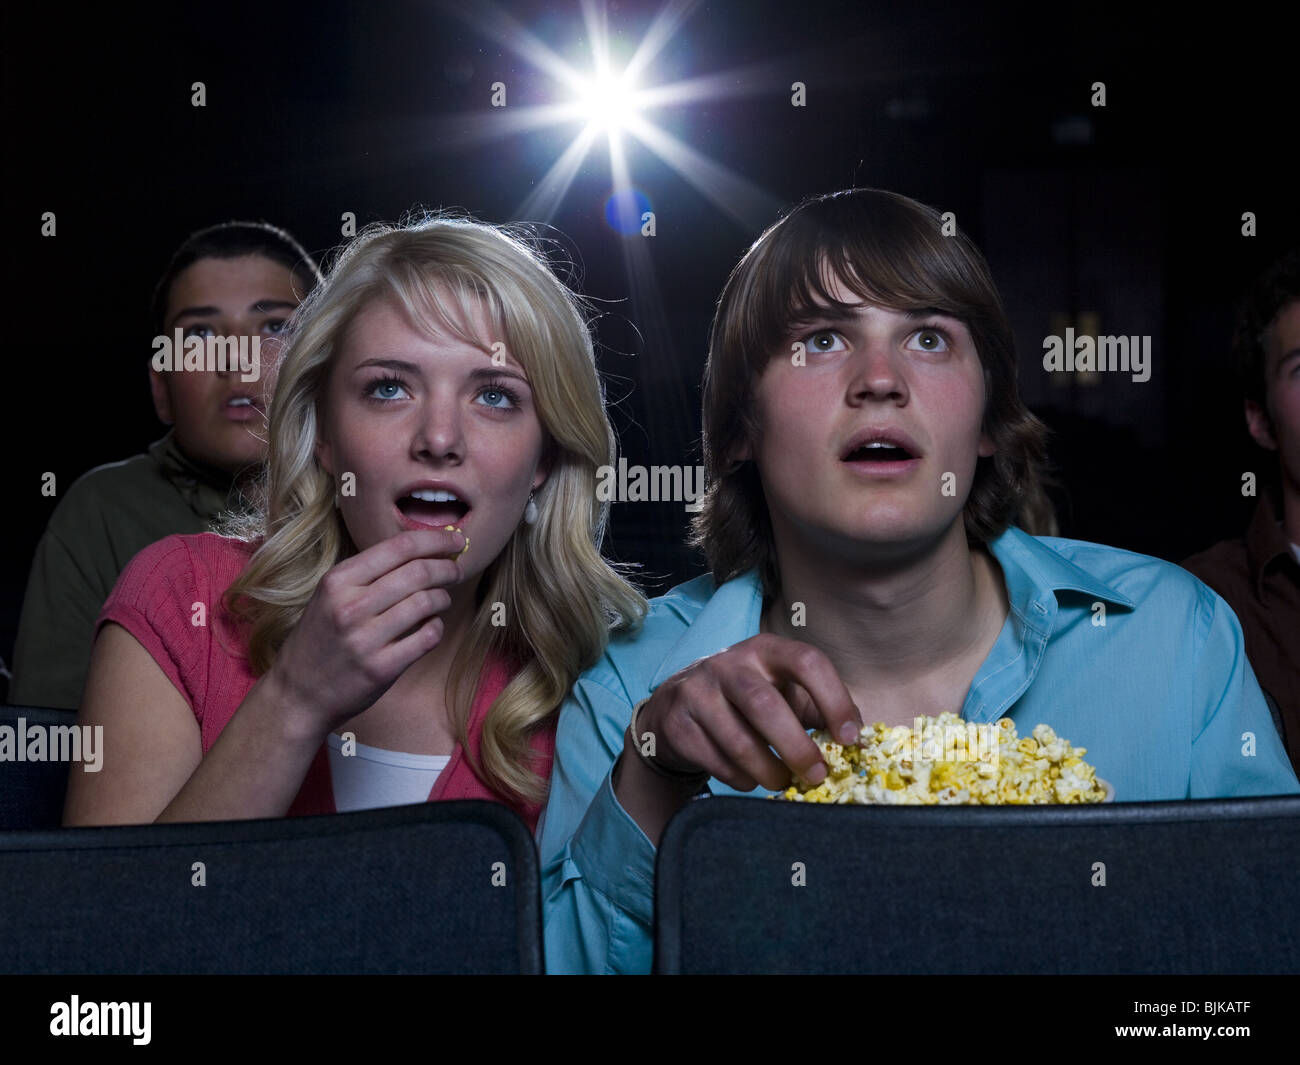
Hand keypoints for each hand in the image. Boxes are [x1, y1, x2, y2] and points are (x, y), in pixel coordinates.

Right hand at [268, 527, 465, 733]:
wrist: (298, 693)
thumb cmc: (321, 638)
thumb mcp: (331, 595)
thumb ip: (369, 573)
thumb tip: (423, 550)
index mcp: (338, 580)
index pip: (399, 547)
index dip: (436, 540)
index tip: (457, 540)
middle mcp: (350, 607)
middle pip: (419, 573)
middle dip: (447, 568)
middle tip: (456, 570)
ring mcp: (365, 639)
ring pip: (427, 603)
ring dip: (443, 597)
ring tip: (442, 599)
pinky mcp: (381, 668)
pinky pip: (427, 637)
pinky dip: (437, 627)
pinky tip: (431, 626)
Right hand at [635, 633, 860, 791]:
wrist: (676, 706)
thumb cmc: (746, 702)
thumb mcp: (782, 692)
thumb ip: (819, 710)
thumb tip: (859, 743)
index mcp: (766, 650)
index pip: (807, 661)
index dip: (834, 700)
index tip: (850, 739)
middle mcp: (729, 663)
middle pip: (765, 705)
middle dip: (796, 747)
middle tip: (816, 775)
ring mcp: (697, 691)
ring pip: (738, 739)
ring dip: (768, 771)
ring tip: (783, 782)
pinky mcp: (677, 722)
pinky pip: (715, 760)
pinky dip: (739, 778)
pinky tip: (749, 779)